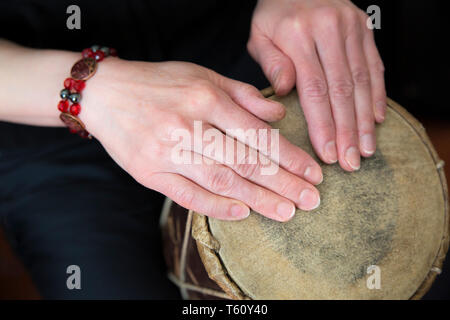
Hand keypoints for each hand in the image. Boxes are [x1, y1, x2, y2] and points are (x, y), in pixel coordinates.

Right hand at [82, 59, 321, 221]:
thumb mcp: (202, 75)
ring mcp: (167, 152)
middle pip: (245, 161)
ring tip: (286, 212)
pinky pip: (187, 195)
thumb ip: (243, 95)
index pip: (257, 133)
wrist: (105, 94)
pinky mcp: (149, 173)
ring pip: (221, 180)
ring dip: (257, 199)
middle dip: (283, 183)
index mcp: (205, 98)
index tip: (312, 172)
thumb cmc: (158, 83)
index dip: (289, 156)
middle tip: (311, 200)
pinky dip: (216, 206)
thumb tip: (278, 117)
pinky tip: (242, 213)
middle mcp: (188, 125)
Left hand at [248, 0, 386, 170]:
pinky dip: (377, 94)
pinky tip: (376, 119)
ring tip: (365, 149)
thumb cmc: (275, 14)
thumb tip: (284, 91)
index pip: (314, 89)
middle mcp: (329, 30)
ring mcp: (351, 28)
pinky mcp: (365, 28)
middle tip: (350, 162)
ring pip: (362, 81)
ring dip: (364, 119)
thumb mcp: (260, 34)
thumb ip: (271, 62)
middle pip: (342, 90)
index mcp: (298, 34)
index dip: (323, 125)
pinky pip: (374, 65)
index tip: (327, 153)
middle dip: (347, 131)